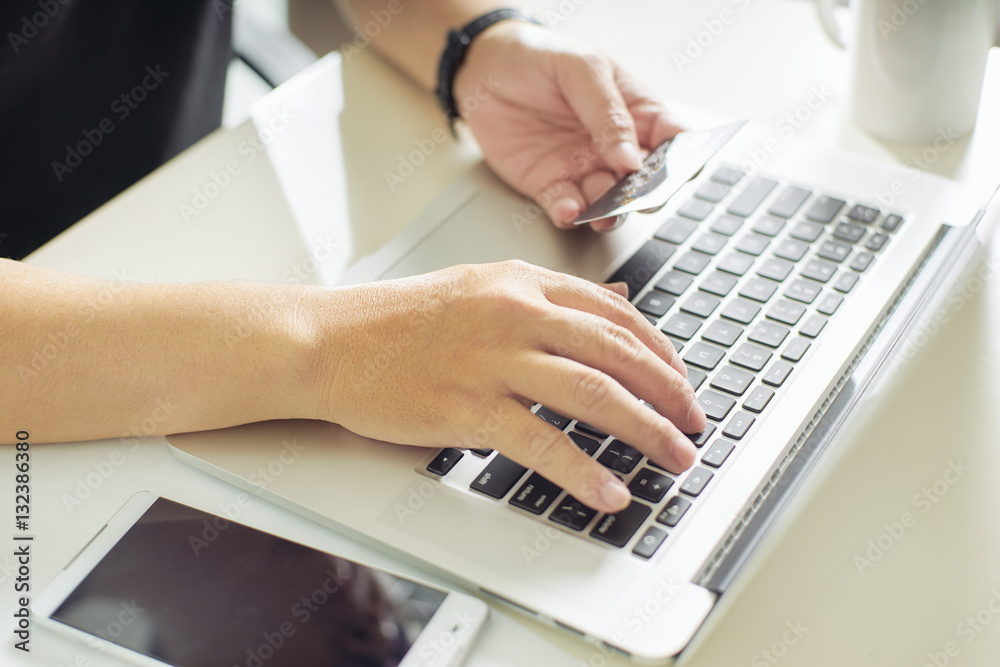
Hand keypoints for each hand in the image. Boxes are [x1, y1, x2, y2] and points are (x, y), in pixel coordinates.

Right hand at [314, 261, 704, 512]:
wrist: (331, 341)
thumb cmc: (398, 321)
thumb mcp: (480, 286)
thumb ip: (547, 297)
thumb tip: (613, 306)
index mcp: (520, 283)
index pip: (613, 313)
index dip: (660, 351)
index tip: (681, 380)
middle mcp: (514, 313)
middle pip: (616, 351)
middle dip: (668, 392)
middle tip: (694, 423)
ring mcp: (492, 359)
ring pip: (592, 392)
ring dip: (645, 430)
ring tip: (675, 457)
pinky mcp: (467, 406)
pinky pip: (541, 441)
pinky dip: (582, 471)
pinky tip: (609, 491)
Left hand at [452, 22, 682, 230]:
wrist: (483, 68)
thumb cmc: (540, 57)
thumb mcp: (582, 69)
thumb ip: (608, 113)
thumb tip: (633, 159)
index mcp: (635, 112)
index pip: (672, 141)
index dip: (683, 158)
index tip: (681, 170)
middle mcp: (613, 147)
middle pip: (644, 182)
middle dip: (646, 194)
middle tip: (639, 196)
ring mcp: (583, 169)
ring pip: (609, 203)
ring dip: (610, 212)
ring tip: (604, 211)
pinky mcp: (550, 186)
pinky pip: (567, 209)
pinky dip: (571, 215)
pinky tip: (570, 210)